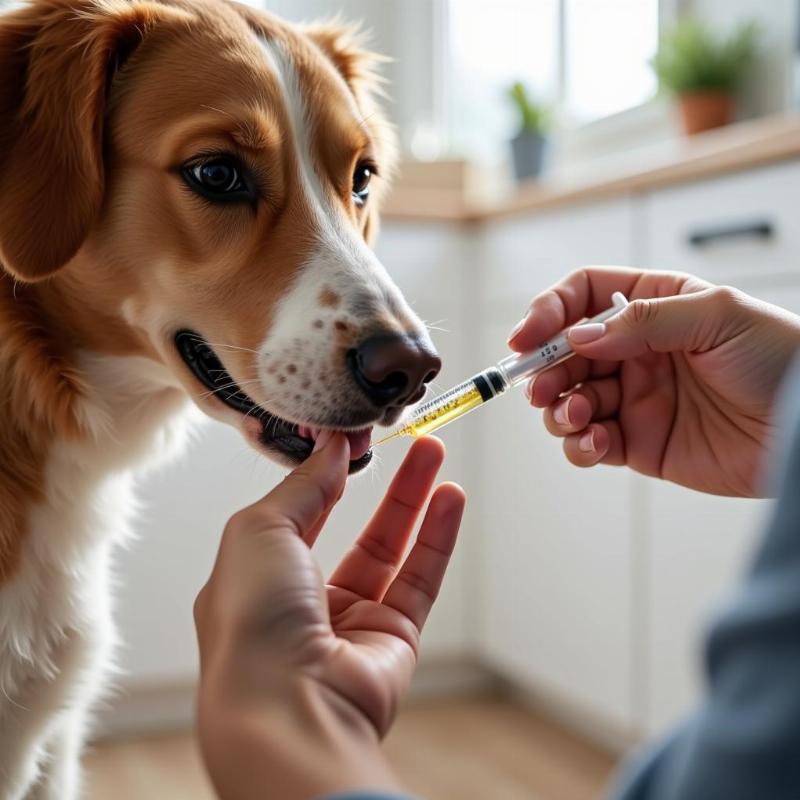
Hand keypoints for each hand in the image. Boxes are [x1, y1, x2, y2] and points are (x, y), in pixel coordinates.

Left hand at [194, 434, 464, 799]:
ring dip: (415, 500)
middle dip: (381, 484)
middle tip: (407, 442)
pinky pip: (420, 577)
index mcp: (259, 578)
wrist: (288, 704)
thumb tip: (331, 449)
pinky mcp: (393, 639)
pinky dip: (438, 536)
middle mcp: (304, 602)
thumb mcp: (261, 529)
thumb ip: (303, 485)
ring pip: (392, 550)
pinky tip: (450, 497)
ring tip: (434, 453)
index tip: (353, 441)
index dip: (326, 476)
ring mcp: (351, 623)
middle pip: (353, 529)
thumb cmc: (253, 620)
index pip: (299, 516)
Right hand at [508, 267, 799, 496]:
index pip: (582, 296)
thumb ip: (642, 322)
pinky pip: (590, 443)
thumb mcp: (714, 316)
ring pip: (568, 401)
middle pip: (564, 353)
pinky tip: (594, 443)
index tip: (526, 337)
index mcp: (652, 306)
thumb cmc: (780, 358)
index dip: (547, 312)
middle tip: (541, 388)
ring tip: (575, 416)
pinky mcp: (639, 443)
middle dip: (544, 370)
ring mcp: (635, 397)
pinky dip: (579, 446)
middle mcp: (636, 351)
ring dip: (558, 410)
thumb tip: (578, 337)